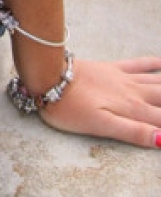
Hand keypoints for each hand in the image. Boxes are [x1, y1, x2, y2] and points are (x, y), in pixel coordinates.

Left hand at [40, 57, 160, 147]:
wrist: (48, 76)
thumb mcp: (101, 126)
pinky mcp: (113, 68)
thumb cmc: (70, 108)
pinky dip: (155, 63)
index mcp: (133, 110)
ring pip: (159, 82)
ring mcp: (124, 79)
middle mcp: (134, 93)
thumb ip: (133, 132)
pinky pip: (140, 64)